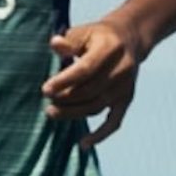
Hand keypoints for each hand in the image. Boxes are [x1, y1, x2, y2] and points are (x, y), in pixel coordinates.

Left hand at [41, 12, 146, 148]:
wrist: (129, 39)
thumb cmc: (98, 36)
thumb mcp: (84, 31)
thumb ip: (69, 40)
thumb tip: (54, 44)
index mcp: (110, 49)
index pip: (86, 69)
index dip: (65, 81)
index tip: (46, 89)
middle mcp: (121, 70)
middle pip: (90, 91)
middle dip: (66, 98)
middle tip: (47, 101)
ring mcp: (125, 87)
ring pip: (97, 106)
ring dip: (74, 113)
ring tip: (52, 113)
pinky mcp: (126, 100)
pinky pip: (114, 122)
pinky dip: (100, 135)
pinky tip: (83, 144)